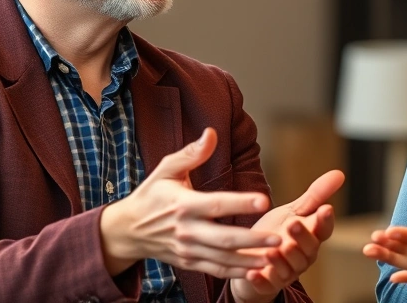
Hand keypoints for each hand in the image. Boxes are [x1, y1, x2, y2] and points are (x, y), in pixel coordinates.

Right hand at [100, 128, 282, 278]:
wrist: (127, 230)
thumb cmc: (151, 195)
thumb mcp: (166, 170)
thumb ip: (191, 153)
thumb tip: (211, 133)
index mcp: (184, 205)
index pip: (216, 204)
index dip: (240, 203)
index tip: (264, 200)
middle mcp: (187, 230)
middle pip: (224, 238)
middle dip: (253, 239)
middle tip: (278, 237)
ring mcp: (188, 250)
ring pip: (223, 259)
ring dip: (250, 260)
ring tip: (276, 256)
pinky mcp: (189, 263)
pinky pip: (216, 270)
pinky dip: (237, 273)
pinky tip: (258, 270)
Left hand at [230, 170, 344, 302]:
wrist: (252, 257)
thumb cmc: (277, 232)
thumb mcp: (294, 211)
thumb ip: (315, 196)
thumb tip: (340, 173)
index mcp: (311, 236)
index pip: (323, 229)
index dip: (325, 221)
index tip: (325, 208)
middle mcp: (303, 255)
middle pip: (308, 249)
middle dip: (302, 237)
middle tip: (293, 225)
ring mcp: (286, 271)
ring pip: (289, 268)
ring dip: (281, 260)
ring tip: (272, 250)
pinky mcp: (268, 283)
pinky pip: (267, 284)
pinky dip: (260, 280)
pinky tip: (252, 273)